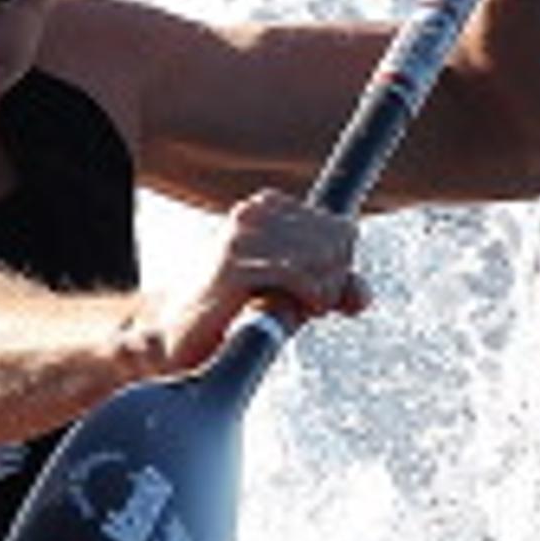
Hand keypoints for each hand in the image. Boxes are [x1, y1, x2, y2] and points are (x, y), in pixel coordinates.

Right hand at [143, 190, 365, 368]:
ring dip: (324, 292)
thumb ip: (329, 288)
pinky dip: (311, 296)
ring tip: (304, 309)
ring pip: (321, 255)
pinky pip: (299, 274)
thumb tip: (362, 296)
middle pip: (335, 240)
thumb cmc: (232, 309)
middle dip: (335, 279)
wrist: (178, 332)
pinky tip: (301, 311)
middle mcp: (254, 213)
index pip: (339, 227)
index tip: (322, 291)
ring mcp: (243, 237)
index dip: (342, 264)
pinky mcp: (236, 267)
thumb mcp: (288, 293)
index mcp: (266, 208)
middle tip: (313, 305)